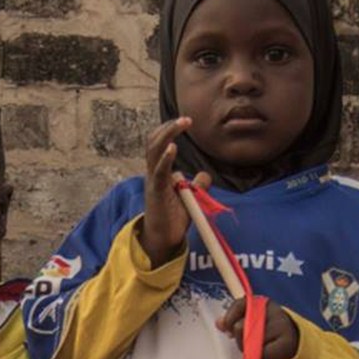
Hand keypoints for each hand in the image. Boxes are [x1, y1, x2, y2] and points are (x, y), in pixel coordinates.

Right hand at [140, 117, 211, 267]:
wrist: (163, 239)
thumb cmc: (173, 218)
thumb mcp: (189, 198)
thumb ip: (197, 184)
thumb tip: (205, 174)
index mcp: (160, 171)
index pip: (160, 144)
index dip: (169, 130)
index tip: (186, 121)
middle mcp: (153, 173)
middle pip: (154, 142)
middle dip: (169, 127)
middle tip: (186, 119)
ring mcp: (153, 181)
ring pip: (154, 151)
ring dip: (168, 135)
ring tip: (181, 123)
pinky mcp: (156, 192)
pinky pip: (158, 172)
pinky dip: (165, 158)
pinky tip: (172, 148)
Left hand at [216, 298, 299, 358]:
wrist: (297, 341)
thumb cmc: (268, 331)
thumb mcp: (252, 321)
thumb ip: (234, 320)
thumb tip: (219, 324)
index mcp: (261, 303)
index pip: (240, 305)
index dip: (229, 317)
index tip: (226, 328)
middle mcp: (272, 311)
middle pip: (241, 327)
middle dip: (240, 339)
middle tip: (248, 343)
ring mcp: (281, 326)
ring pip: (251, 344)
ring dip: (251, 352)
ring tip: (259, 350)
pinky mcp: (287, 343)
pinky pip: (263, 356)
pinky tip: (266, 358)